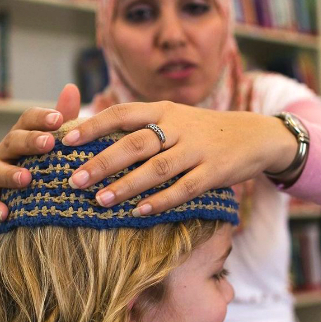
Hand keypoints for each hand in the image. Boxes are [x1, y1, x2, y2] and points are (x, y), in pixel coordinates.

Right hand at [0, 84, 80, 236]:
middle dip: (30, 141)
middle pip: (14, 141)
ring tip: (27, 179)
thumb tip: (72, 87)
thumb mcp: (52, 143)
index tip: (59, 119)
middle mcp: (5, 150)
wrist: (18, 200)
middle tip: (49, 143)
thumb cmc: (40, 163)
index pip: (28, 119)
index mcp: (23, 134)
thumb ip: (62, 118)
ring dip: (10, 174)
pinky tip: (6, 214)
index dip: (42, 118)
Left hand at [62, 101, 298, 214]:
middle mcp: (179, 127)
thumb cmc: (203, 131)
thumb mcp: (174, 119)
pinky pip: (184, 188)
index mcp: (164, 110)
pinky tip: (140, 211)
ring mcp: (198, 150)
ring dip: (127, 185)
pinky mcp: (215, 172)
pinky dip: (161, 200)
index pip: (121, 113)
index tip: (65, 140)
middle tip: (74, 180)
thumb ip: (140, 126)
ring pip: (157, 168)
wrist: (255, 136)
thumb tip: (91, 137)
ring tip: (101, 201)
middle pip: (134, 143)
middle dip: (101, 162)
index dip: (92, 126)